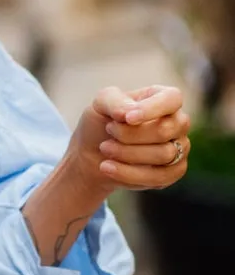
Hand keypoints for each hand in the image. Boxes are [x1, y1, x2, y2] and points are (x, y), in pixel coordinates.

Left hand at [75, 82, 190, 192]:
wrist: (94, 156)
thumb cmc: (101, 124)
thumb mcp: (100, 104)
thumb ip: (114, 101)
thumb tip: (129, 112)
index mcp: (165, 98)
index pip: (172, 99)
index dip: (151, 109)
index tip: (127, 118)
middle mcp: (179, 122)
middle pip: (164, 130)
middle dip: (130, 134)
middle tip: (108, 131)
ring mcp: (180, 147)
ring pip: (164, 155)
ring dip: (127, 154)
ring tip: (105, 149)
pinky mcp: (174, 171)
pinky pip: (161, 177)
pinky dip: (130, 174)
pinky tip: (108, 167)